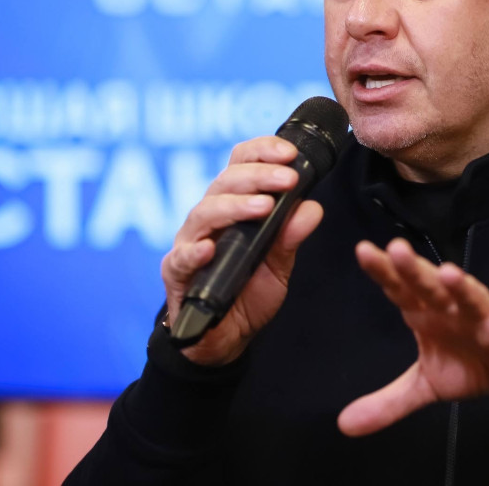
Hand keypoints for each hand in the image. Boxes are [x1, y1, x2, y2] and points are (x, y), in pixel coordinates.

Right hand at [160, 136, 322, 366]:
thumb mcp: (280, 263)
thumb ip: (292, 236)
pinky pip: (181, 257)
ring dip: (235, 205)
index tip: (290, 153)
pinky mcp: (177, 272)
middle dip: (258, 175)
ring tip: (263, 207)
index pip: (241, 164)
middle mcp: (209, 217)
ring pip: (204, 211)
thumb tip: (312, 207)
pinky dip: (195, 250)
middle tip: (288, 179)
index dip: (262, 151)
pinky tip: (211, 248)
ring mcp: (190, 242)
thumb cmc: (248, 290)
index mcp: (234, 205)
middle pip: (225, 181)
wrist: (224, 336)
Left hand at [338, 238, 488, 436]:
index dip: (384, 272)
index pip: (402, 289)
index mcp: (429, 314)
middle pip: (432, 286)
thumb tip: (345, 424)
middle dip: (415, 270)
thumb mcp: (425, 384)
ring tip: (449, 274)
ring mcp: (486, 318)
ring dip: (462, 287)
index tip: (363, 251)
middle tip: (397, 250)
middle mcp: (454, 309)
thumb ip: (388, 401)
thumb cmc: (470, 362)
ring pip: (473, 298)